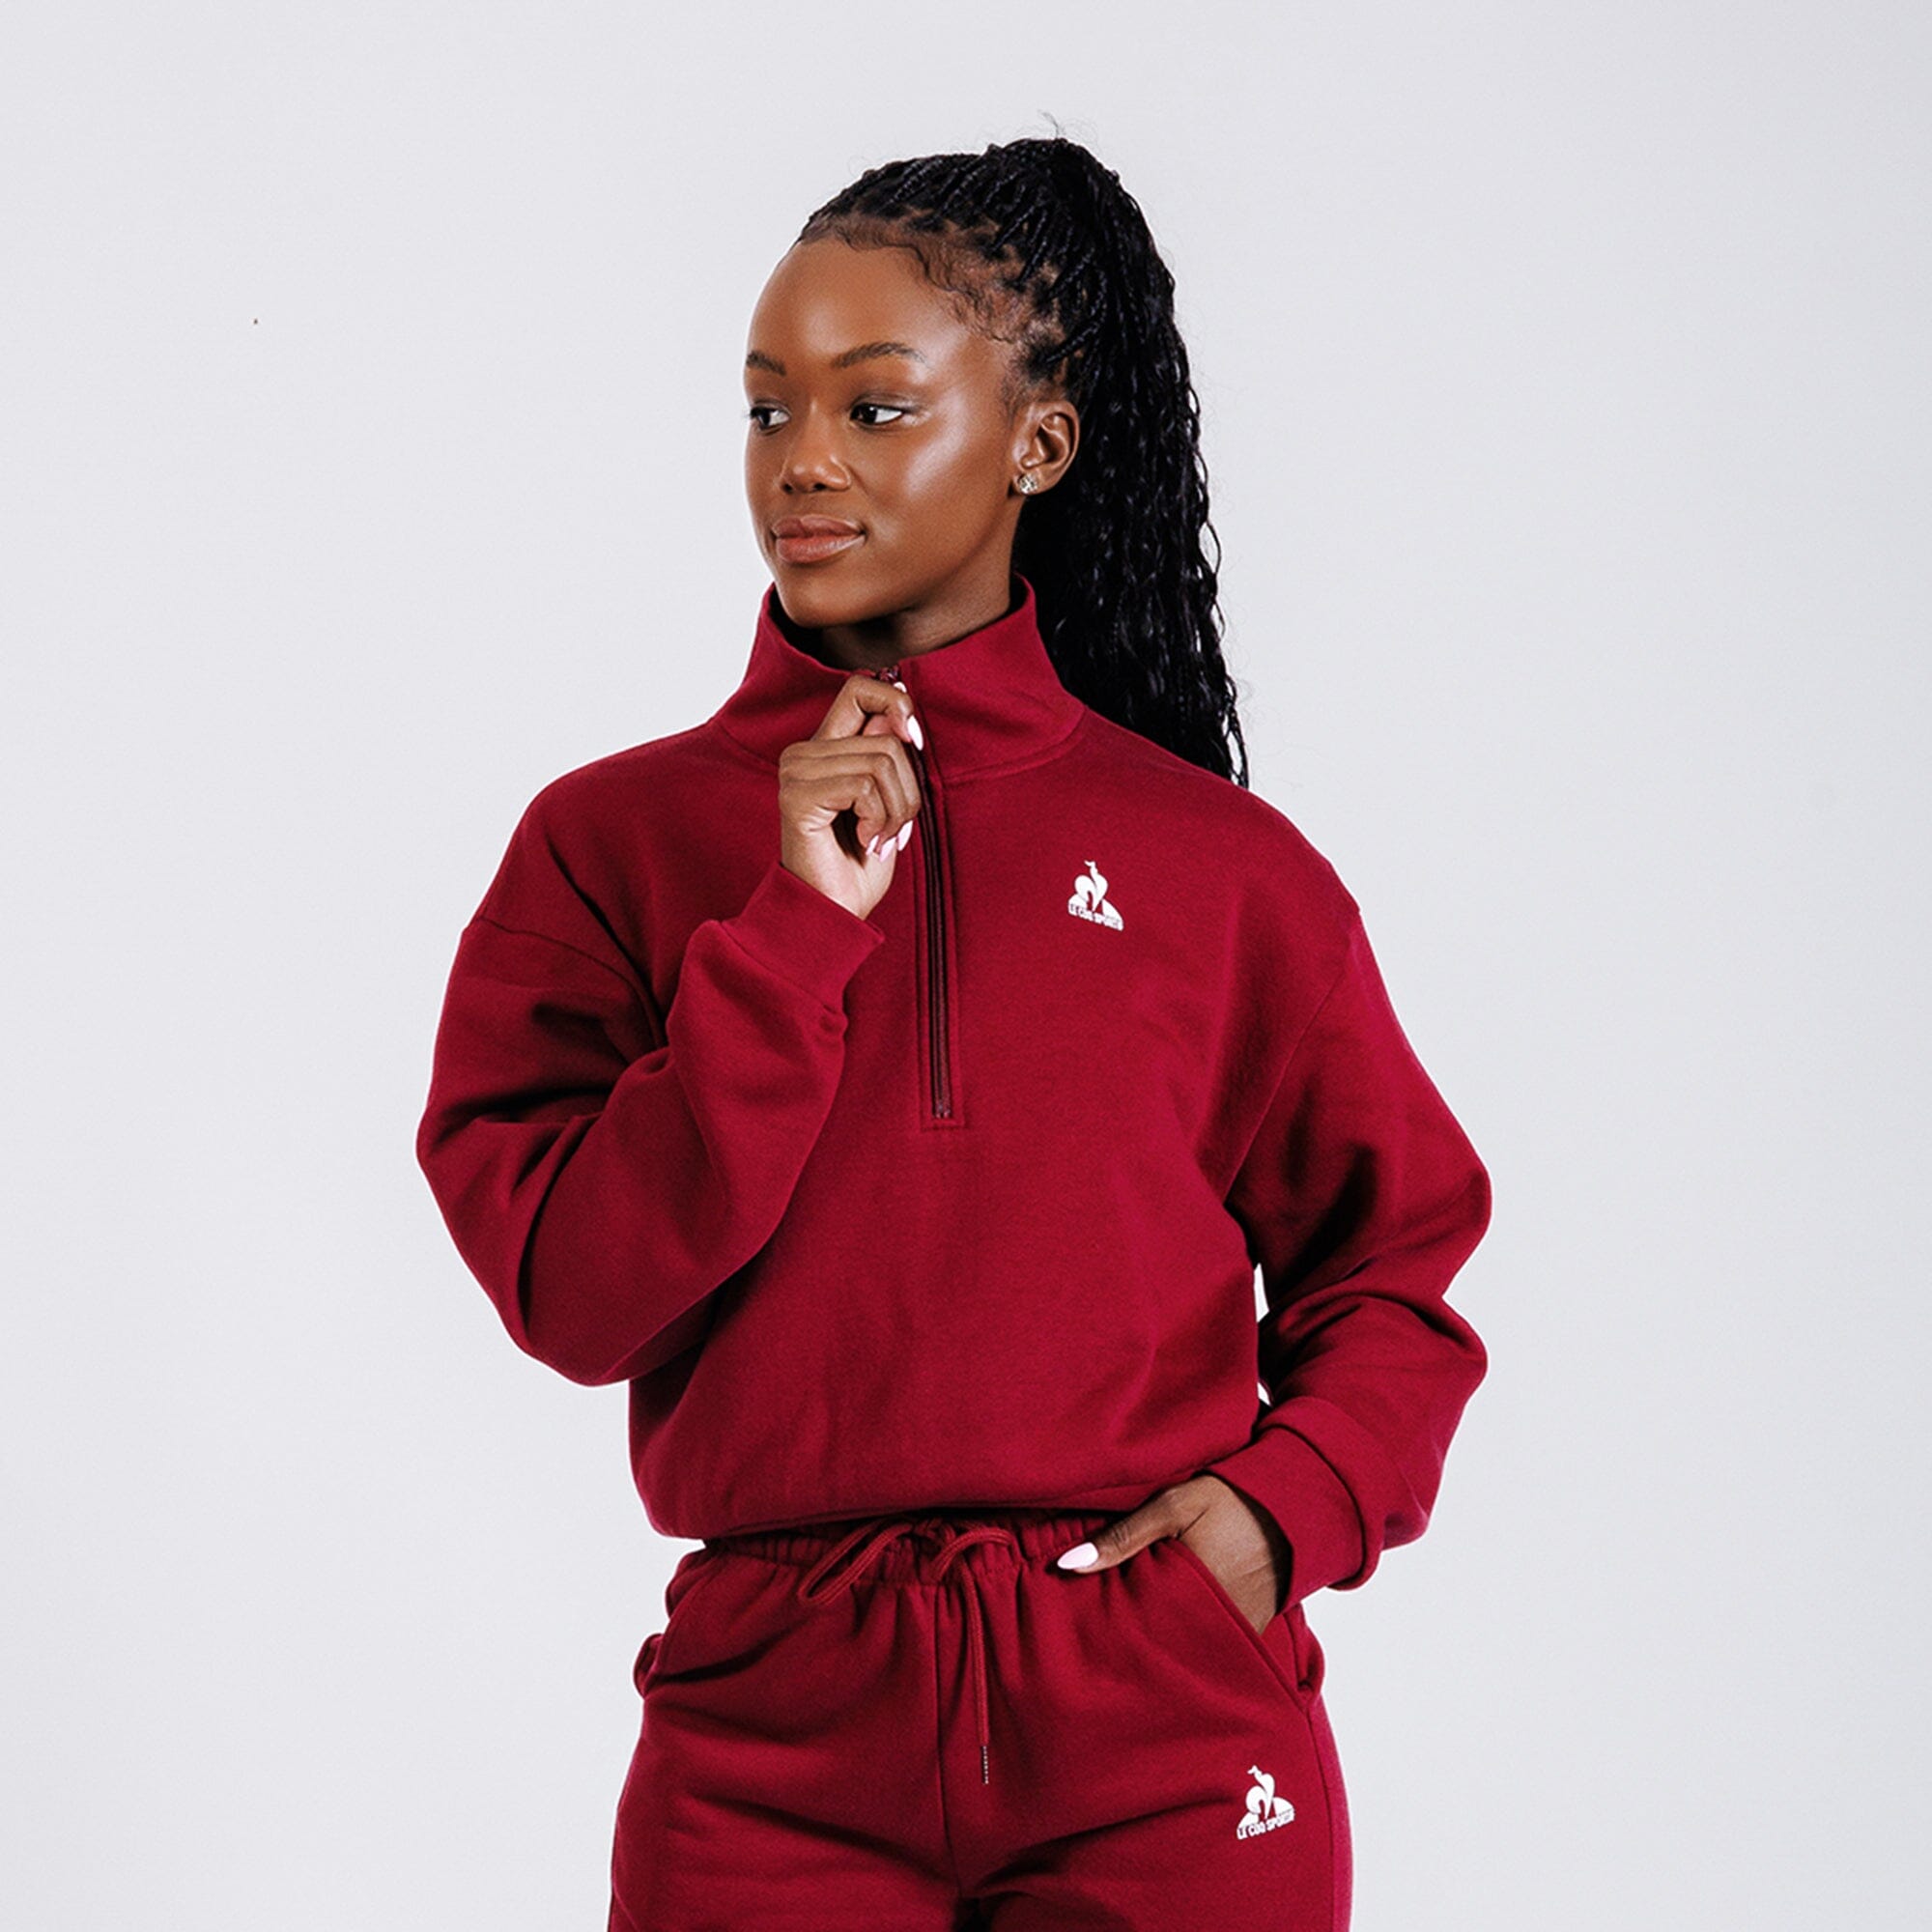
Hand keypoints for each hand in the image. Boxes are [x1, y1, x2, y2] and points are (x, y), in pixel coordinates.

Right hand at [778, 671, 922, 920]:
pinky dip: (879, 820)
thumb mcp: (887, 801)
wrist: (834, 913)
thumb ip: (888, 756)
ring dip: (897, 810)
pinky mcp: (798, 795)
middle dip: (909, 789)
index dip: (897, 704)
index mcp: (823, 748)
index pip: (860, 688)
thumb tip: (900, 714)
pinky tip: (866, 843)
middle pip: (887, 737)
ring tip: (881, 839)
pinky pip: (865, 786)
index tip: (915, 742)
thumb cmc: (860, 864)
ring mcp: (796, 772)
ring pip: (882, 761)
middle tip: (896, 829)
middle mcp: (803, 753)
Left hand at [1053, 1474, 1289, 1635]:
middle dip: (1129, 1642)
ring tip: (1127, 1639)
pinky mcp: (1248, 1632)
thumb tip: (1067, 1565)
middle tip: (1097, 1641)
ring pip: (1182, 1648)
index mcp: (1187, 1592)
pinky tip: (1166, 1629)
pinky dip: (1186, 1638)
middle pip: (1157, 1644)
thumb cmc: (1230, 1499)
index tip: (1081, 1630)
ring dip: (1158, 1641)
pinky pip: (1208, 1644)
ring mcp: (1234, 1632)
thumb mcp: (1173, 1505)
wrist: (1293, 1506)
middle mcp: (1212, 1623)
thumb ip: (1122, 1537)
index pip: (1134, 1626)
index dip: (1107, 1628)